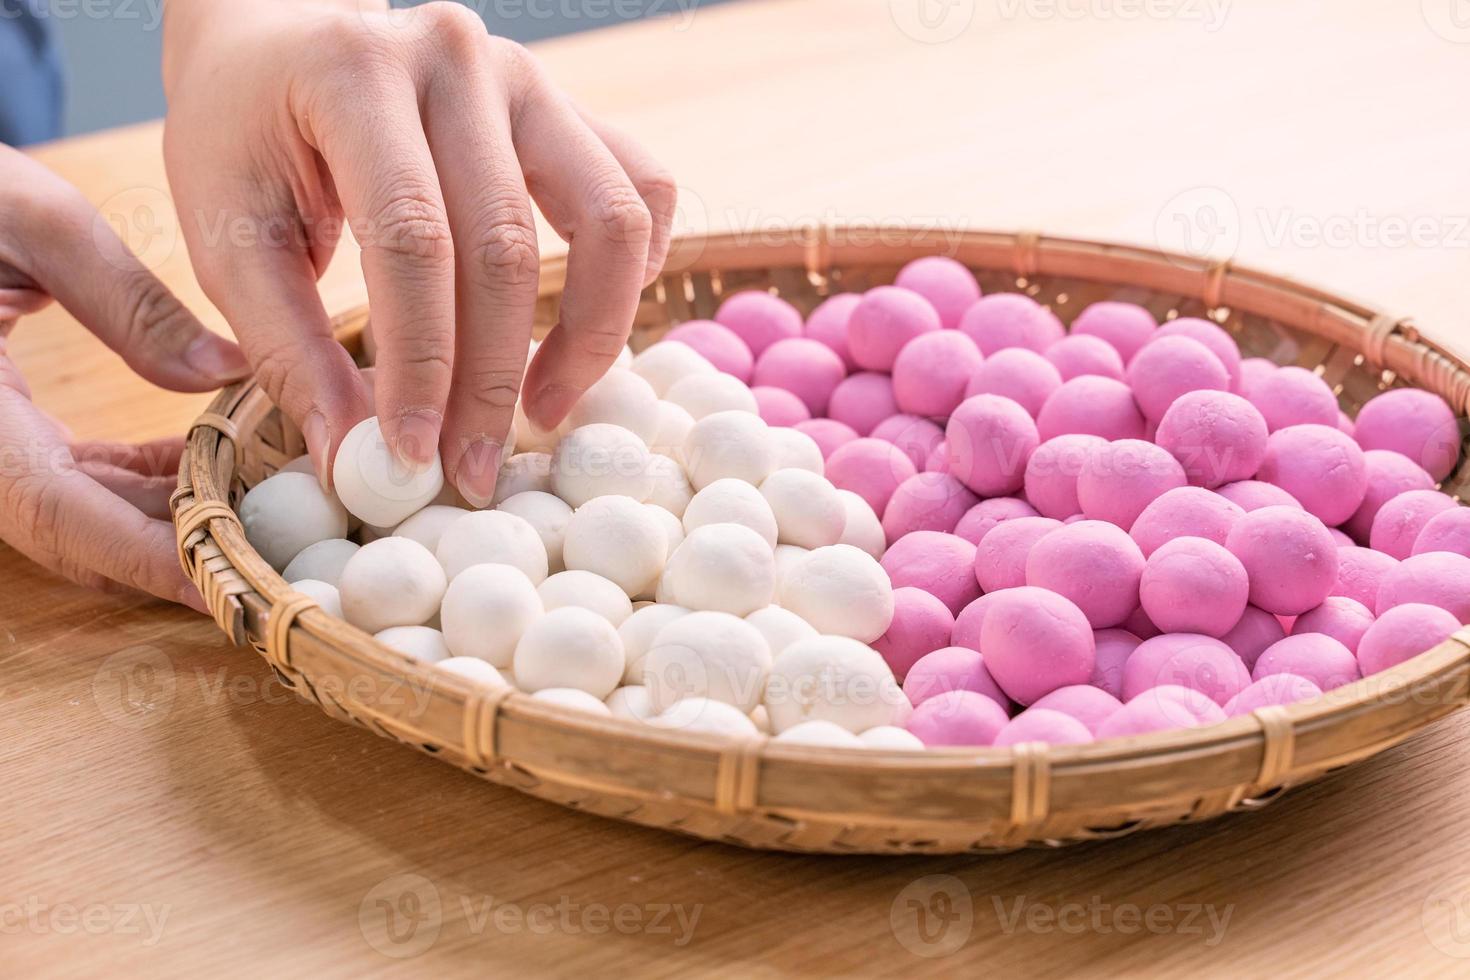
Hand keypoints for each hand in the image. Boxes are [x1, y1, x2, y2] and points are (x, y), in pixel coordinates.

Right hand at [0, 146, 249, 609]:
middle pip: (75, 534)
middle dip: (175, 551)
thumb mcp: (29, 218)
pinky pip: (67, 481)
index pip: (58, 511)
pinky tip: (209, 462)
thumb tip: (221, 371)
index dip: (147, 557)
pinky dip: (137, 484)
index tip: (228, 586)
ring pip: (76, 516)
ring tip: (264, 504)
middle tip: (276, 556)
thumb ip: (126, 301)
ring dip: (165, 518)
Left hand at [162, 0, 675, 505]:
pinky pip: (642, 190)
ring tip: (543, 409)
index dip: (422, 363)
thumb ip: (289, 349)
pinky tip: (590, 328)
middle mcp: (457, 58)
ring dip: (591, 334)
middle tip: (472, 470)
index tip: (413, 457)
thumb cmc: (243, 137)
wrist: (277, 38)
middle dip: (493, 379)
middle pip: (508, 247)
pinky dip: (634, 270)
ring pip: (611, 219)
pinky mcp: (570, 105)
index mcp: (356, 74)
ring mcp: (529, 76)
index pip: (412, 240)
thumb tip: (348, 461)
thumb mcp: (231, 240)